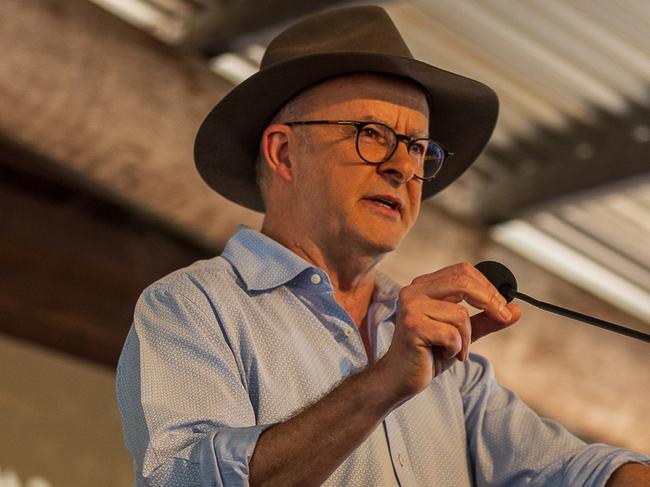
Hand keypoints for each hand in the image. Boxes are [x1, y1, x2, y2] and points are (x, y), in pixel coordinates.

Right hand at [376, 262, 520, 402]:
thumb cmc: (428, 354)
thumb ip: (485, 320)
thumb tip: (515, 310)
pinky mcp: (413, 327)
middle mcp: (414, 291)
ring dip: (467, 338)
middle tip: (502, 318)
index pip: (462, 271)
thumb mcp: (462, 334)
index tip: (504, 306)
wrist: (399, 378)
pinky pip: (452, 334)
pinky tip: (445, 354)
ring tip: (456, 350)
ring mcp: (411, 308)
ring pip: (460, 315)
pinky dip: (456, 348)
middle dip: (490, 301)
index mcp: (424, 286)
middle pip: (463, 282)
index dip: (487, 286)